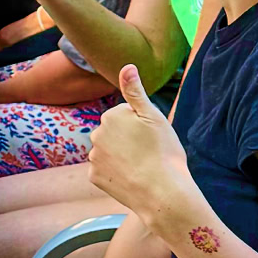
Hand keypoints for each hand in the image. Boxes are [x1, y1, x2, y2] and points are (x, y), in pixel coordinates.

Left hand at [86, 66, 193, 222]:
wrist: (162, 192)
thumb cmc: (163, 151)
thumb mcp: (153, 116)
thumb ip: (135, 91)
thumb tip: (126, 66)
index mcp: (111, 116)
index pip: (126, 115)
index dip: (141, 125)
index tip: (151, 137)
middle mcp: (96, 134)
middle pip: (114, 133)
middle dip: (128, 139)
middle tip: (148, 152)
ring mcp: (94, 157)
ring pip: (109, 152)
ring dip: (121, 157)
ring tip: (141, 166)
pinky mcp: (94, 177)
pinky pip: (105, 171)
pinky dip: (116, 174)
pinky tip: (131, 179)